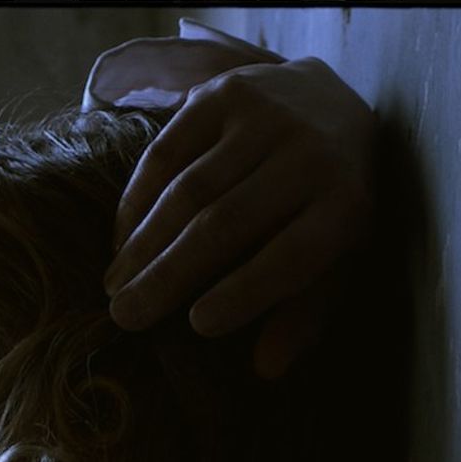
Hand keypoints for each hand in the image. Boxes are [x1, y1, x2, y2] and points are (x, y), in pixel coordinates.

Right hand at [103, 57, 376, 377]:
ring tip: (116, 286)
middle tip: (126, 317)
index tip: (197, 325)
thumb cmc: (328, 207)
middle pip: (225, 224)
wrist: (334, 105)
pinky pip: (168, 150)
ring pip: (189, 188)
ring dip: (144, 243)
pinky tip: (122, 239)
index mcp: (345, 207)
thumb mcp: (336, 263)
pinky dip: (138, 198)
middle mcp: (309, 154)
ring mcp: (265, 116)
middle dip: (170, 275)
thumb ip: (305, 314)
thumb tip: (267, 369)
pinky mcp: (225, 92)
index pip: (290, 257)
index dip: (243, 293)